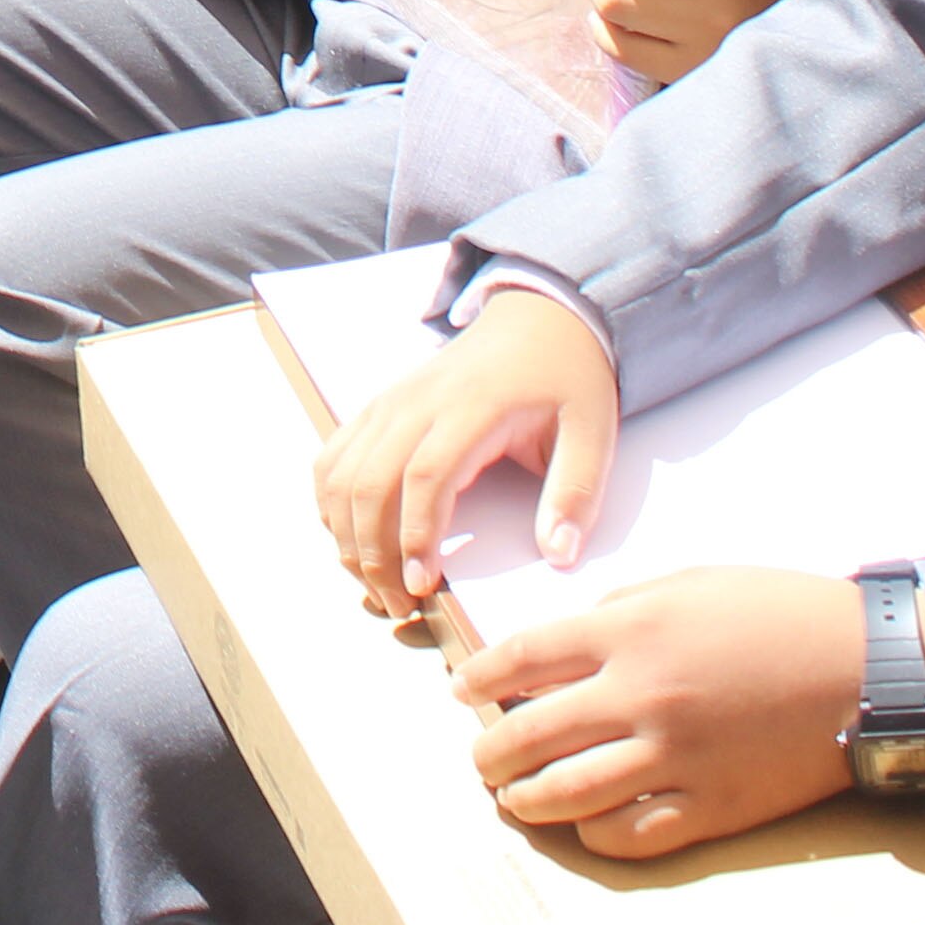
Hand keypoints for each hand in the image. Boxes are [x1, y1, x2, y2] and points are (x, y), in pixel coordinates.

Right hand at [314, 285, 619, 611]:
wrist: (539, 319)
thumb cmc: (566, 378)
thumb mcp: (593, 432)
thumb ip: (575, 494)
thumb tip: (559, 555)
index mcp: (471, 408)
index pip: (425, 477)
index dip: (415, 536)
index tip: (422, 587)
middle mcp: (417, 403)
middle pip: (369, 482)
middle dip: (373, 554)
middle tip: (400, 605)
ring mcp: (391, 402)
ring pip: (341, 474)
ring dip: (346, 535)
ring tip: (376, 582)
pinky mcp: (379, 407)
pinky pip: (333, 457)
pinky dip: (331, 503)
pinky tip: (352, 538)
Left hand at [452, 570, 871, 854]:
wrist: (861, 667)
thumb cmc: (778, 612)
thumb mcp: (690, 581)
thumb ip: (623, 605)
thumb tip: (575, 637)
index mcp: (630, 629)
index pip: (524, 658)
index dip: (481, 679)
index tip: (463, 691)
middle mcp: (640, 695)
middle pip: (531, 733)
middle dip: (489, 750)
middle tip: (478, 756)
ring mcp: (673, 756)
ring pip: (568, 794)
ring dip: (527, 799)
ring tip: (513, 797)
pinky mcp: (709, 804)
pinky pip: (630, 834)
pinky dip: (593, 834)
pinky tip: (581, 825)